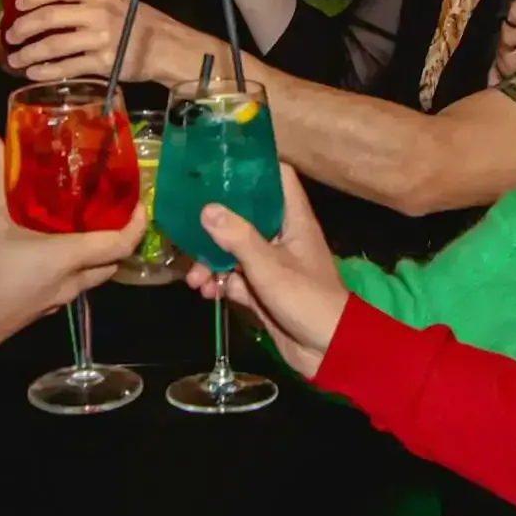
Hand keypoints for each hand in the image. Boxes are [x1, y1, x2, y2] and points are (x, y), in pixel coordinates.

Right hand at [0, 138, 144, 368]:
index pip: (120, 244)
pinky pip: (69, 285)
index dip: (137, 224)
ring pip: (91, 276)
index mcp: (68, 258)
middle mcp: (71, 282)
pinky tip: (49, 247)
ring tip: (80, 222)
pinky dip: (72, 266)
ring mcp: (58, 300)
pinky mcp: (42, 309)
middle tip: (110, 208)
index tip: (141, 202)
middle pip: (111, 262)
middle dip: (118, 237)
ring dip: (94, 253)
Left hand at [5, 0, 175, 82]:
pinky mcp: (102, 61)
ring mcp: (99, 37)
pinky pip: (67, 66)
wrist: (165, 46)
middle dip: (23, 28)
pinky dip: (46, 71)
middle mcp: (96, 11)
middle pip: (48, 17)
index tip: (17, 6)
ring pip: (53, 44)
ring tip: (15, 60)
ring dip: (29, 53)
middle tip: (10, 37)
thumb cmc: (138, 21)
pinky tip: (33, 73)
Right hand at [183, 164, 346, 377]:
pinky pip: (233, 279)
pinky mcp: (261, 290)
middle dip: (214, 224)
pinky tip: (206, 292)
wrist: (329, 350)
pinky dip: (218, 283)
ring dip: (210, 262)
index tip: (218, 165)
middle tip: (187, 227)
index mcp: (293, 219)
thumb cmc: (307, 299)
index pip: (277, 178)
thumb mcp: (269, 266)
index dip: (251, 166)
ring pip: (232, 251)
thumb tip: (206, 209)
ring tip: (195, 279)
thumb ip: (237, 237)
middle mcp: (281, 236)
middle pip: (243, 215)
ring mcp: (270, 264)